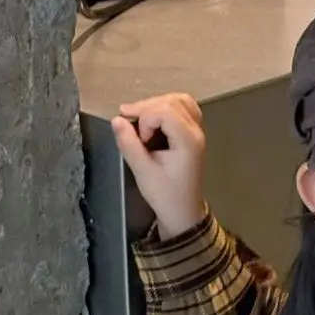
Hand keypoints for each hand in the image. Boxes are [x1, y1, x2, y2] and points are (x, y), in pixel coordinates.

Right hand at [111, 92, 207, 240]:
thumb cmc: (165, 196)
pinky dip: (166, 108)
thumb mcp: (143, 172)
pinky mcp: (193, 134)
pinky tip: (153, 119)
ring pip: (178, 101)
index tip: (141, 140)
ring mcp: (197, 131)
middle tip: (129, 122)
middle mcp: (196, 131)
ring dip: (156, 105)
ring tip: (139, 118)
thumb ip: (129, 144)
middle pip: (171, 101)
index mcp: (188, 141)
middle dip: (147, 108)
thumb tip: (116, 120)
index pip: (164, 110)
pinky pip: (183, 109)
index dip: (146, 118)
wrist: (183, 213)